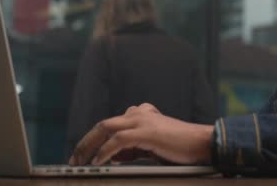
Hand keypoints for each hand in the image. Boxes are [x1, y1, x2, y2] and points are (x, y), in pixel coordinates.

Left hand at [68, 103, 213, 165]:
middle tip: (74, 159)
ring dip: (89, 146)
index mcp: (142, 114)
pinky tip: (99, 161)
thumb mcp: (152, 147)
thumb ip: (133, 147)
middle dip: (85, 142)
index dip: (94, 141)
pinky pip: (118, 140)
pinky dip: (105, 151)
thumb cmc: (180, 147)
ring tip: (80, 161)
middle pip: (103, 124)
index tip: (84, 156)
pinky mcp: (146, 132)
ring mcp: (142, 120)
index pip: (110, 125)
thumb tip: (112, 156)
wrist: (202, 143)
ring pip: (106, 128)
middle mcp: (140, 113)